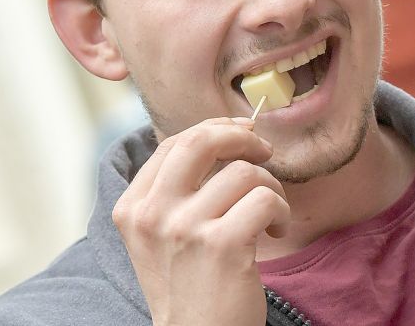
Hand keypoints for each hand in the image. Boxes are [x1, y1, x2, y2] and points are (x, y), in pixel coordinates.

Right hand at [112, 117, 290, 325]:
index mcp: (133, 209)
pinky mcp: (222, 245)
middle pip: (202, 141)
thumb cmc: (191, 285)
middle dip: (243, 138)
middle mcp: (152, 215)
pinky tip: (275, 231)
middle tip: (264, 152)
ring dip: (271, 188)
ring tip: (269, 215)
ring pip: (245, 172)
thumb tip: (221, 134)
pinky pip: (266, 199)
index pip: (174, 143)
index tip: (241, 132)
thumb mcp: (162, 237)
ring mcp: (185, 229)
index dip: (214, 129)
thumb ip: (176, 191)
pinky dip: (281, 211)